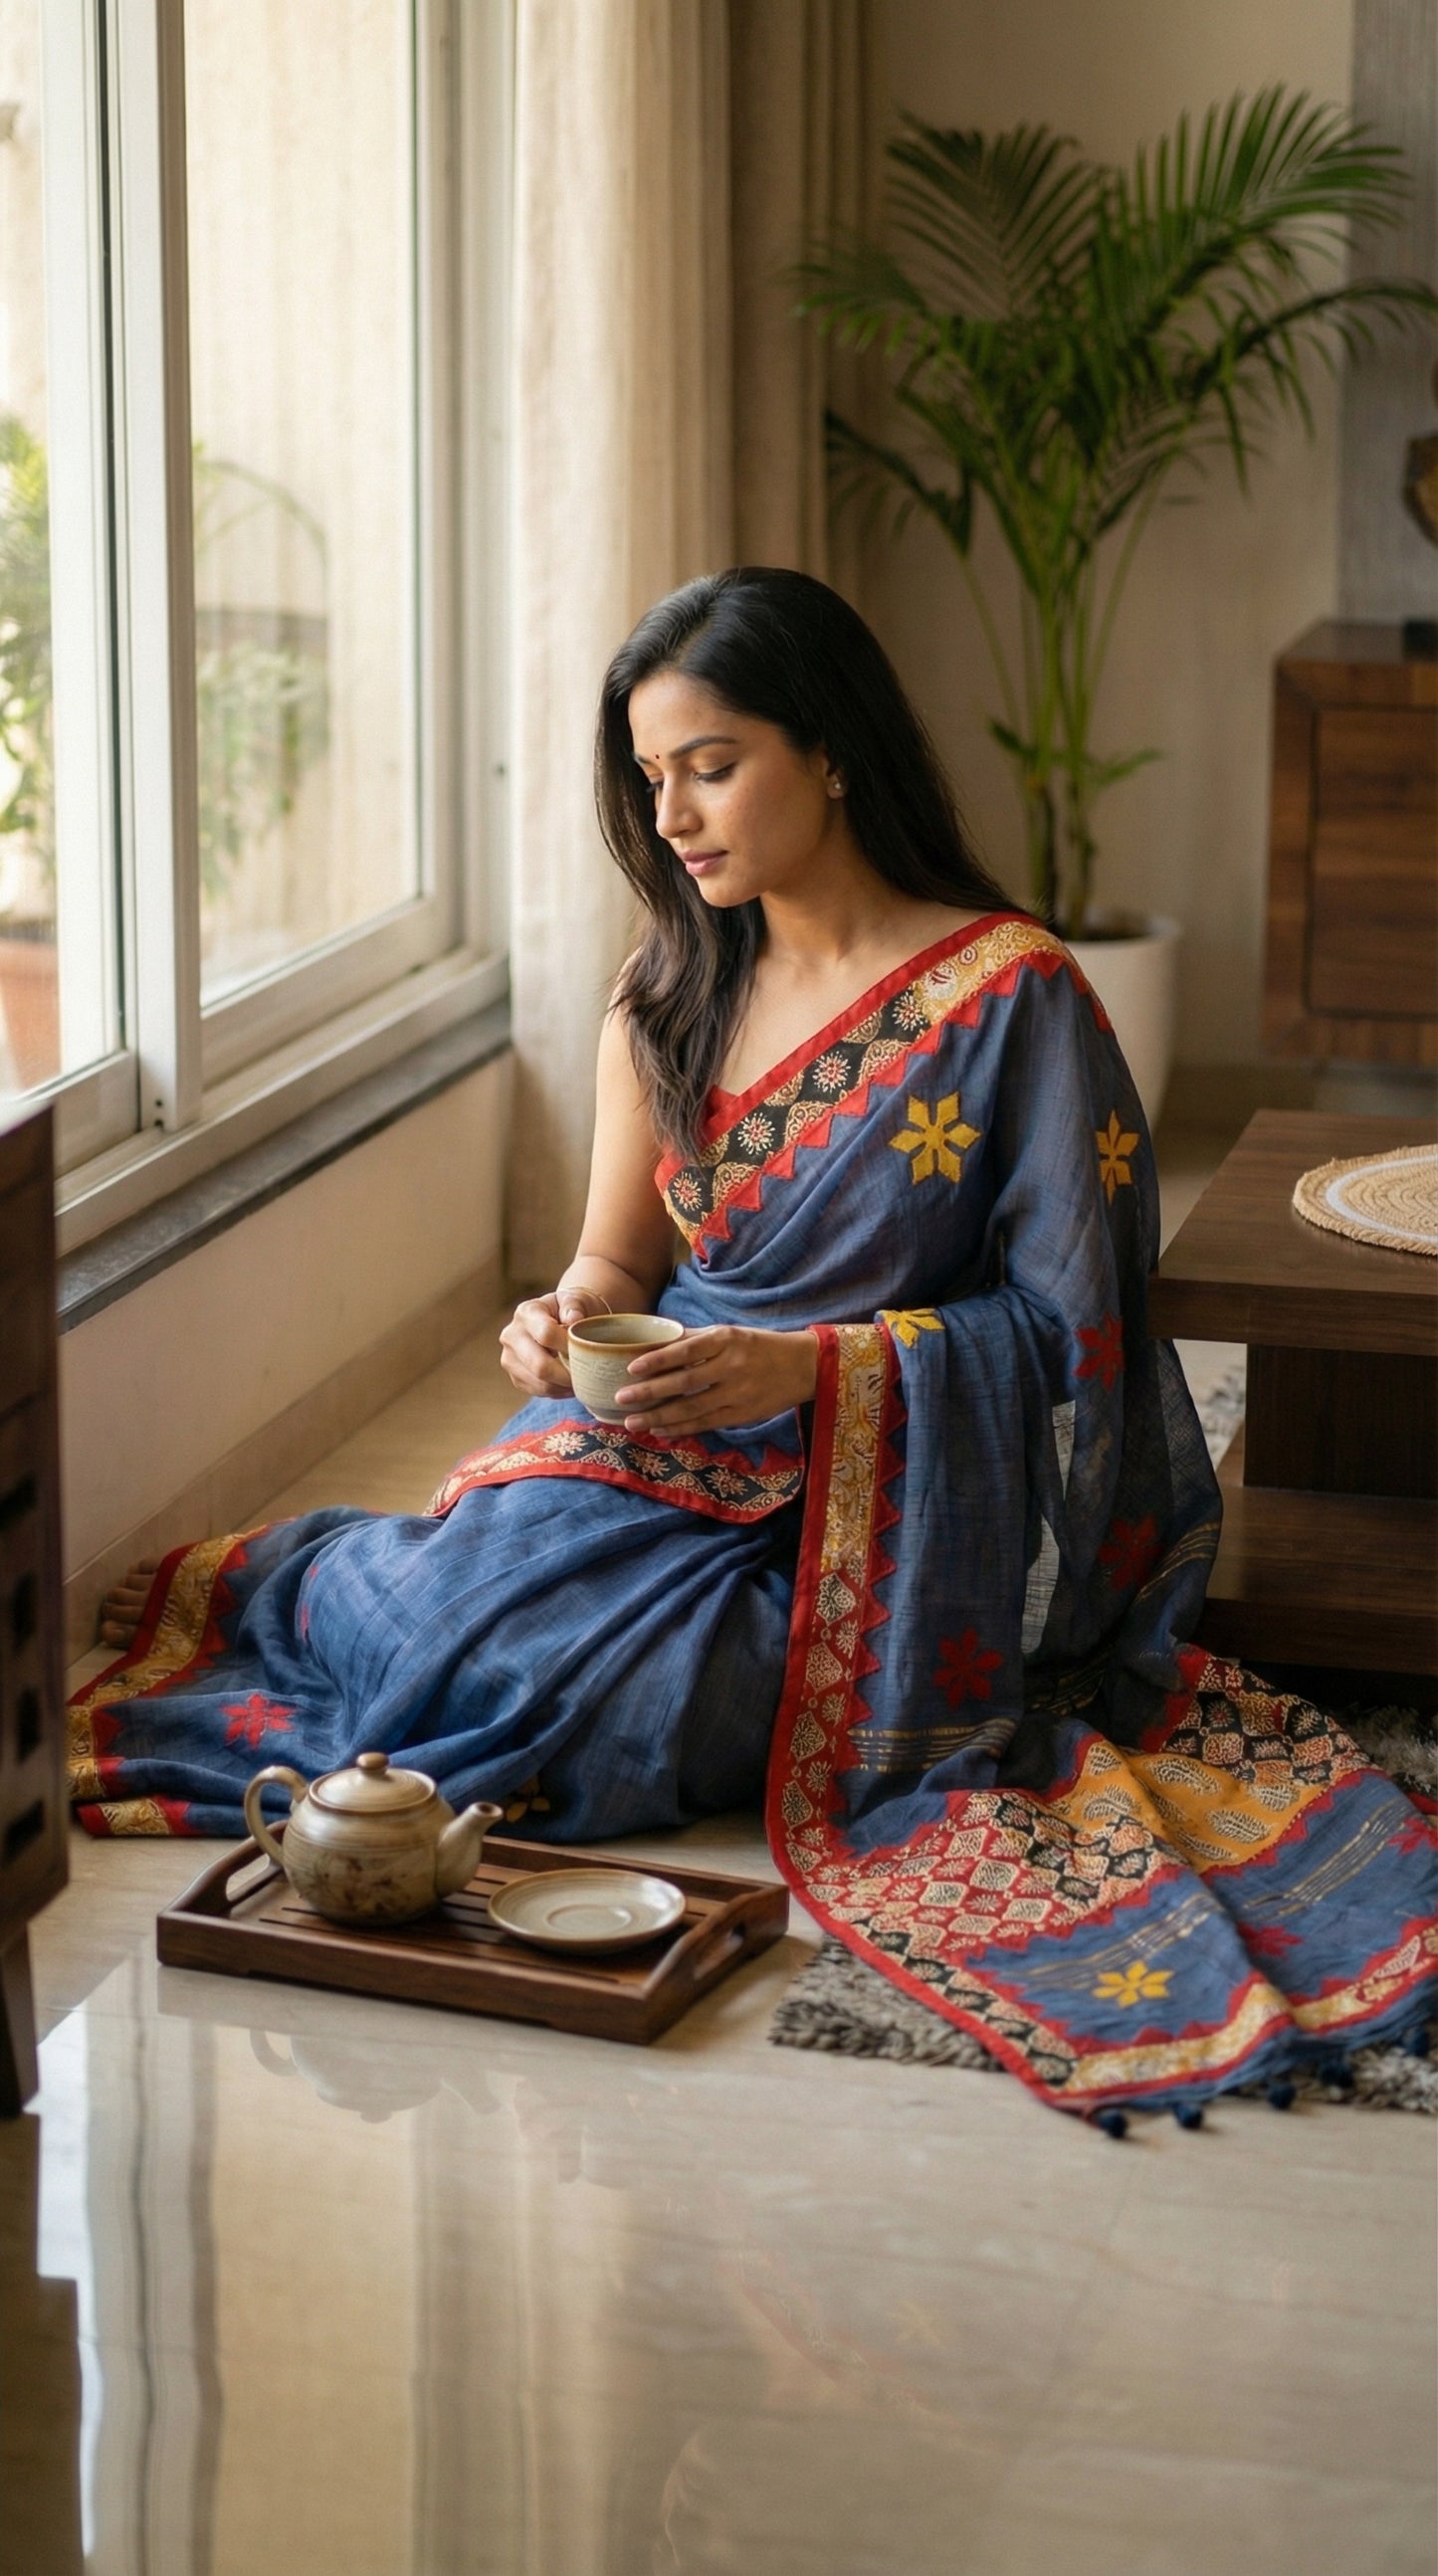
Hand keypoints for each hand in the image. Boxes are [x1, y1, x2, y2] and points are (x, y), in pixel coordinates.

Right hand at [499, 1287, 609, 1399]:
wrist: (560, 1320)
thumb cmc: (572, 1309)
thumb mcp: (577, 1299)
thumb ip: (576, 1305)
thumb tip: (574, 1319)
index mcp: (526, 1312)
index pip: (546, 1334)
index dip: (569, 1346)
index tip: (588, 1350)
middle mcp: (511, 1335)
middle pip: (539, 1365)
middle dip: (568, 1374)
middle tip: (589, 1374)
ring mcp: (509, 1358)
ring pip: (540, 1383)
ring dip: (565, 1385)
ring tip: (581, 1378)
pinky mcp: (515, 1377)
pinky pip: (539, 1392)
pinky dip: (559, 1391)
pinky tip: (570, 1382)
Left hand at [619, 1325, 818, 1435]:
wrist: (802, 1367)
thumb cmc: (759, 1346)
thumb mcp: (730, 1333)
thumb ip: (695, 1338)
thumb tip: (656, 1340)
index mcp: (726, 1340)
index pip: (686, 1350)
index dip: (658, 1360)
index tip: (632, 1368)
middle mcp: (731, 1366)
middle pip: (684, 1382)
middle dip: (650, 1392)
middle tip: (621, 1399)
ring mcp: (737, 1393)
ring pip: (692, 1408)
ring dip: (659, 1416)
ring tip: (633, 1421)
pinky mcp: (741, 1415)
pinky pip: (706, 1423)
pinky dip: (681, 1428)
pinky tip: (660, 1429)